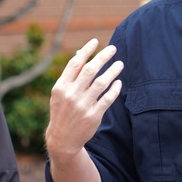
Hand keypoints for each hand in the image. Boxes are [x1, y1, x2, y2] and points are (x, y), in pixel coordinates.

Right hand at [46, 39, 123, 158]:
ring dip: (112, 71)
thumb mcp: (60, 93)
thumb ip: (71, 74)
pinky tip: (119, 83)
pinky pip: (107, 99)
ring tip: (120, 64)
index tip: (96, 41)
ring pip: (101, 83)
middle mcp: (71, 95)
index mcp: (61, 87)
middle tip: (113, 48)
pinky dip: (114, 90)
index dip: (86, 51)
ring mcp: (82, 105)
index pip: (75, 63)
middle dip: (102, 57)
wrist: (62, 139)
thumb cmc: (62, 111)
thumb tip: (80, 52)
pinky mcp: (93, 116)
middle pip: (90, 70)